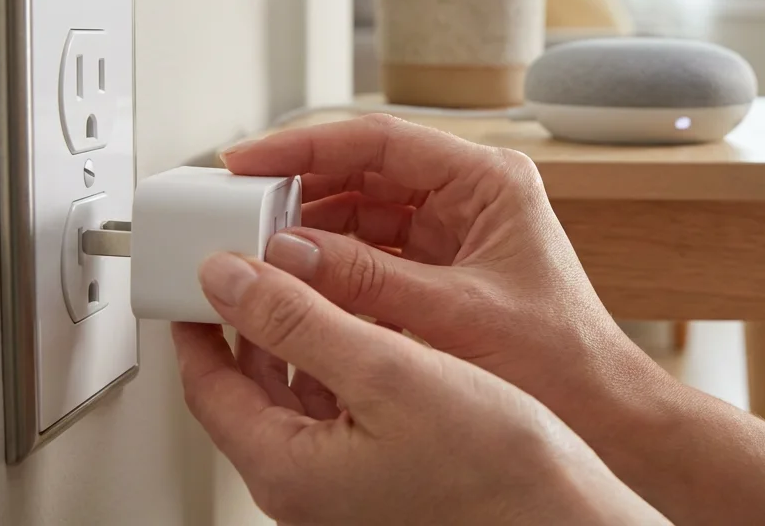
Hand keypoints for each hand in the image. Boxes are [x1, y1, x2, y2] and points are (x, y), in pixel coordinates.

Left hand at [173, 251, 664, 524]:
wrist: (564, 521)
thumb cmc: (496, 471)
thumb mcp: (388, 373)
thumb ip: (300, 321)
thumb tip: (228, 280)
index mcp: (287, 469)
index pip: (206, 384)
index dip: (201, 318)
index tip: (206, 269)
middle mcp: (304, 488)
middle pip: (245, 392)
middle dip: (247, 323)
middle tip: (257, 265)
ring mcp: (342, 490)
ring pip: (293, 400)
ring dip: (295, 339)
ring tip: (314, 282)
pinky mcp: (380, 481)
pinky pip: (337, 414)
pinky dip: (338, 365)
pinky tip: (371, 331)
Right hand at [220, 114, 675, 448]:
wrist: (598, 410)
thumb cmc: (559, 358)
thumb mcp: (454, 314)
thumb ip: (366, 279)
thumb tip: (287, 251)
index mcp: (488, 182)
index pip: (380, 141)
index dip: (305, 146)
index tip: (249, 161)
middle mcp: (470, 197)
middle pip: (364, 172)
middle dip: (300, 189)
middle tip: (240, 207)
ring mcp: (454, 233)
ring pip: (362, 213)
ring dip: (310, 229)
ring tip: (258, 246)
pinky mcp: (442, 270)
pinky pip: (372, 253)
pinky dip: (332, 265)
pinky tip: (296, 279)